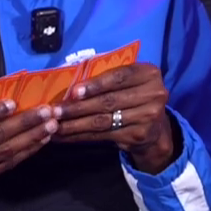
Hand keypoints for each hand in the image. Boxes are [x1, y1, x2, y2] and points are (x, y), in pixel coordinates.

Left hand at [53, 63, 177, 172]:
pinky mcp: (138, 135)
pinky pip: (104, 135)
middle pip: (109, 101)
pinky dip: (82, 136)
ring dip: (76, 124)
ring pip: (104, 120)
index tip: (73, 92)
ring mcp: (147, 117)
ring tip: (56, 125)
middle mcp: (154, 95)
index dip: (95, 85)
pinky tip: (66, 136)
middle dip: (78, 107)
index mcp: (149, 74)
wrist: (155, 128)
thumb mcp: (129, 81)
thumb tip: (71, 89)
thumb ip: (108, 80)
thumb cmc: (134, 96)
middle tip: (55, 111)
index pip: (119, 77)